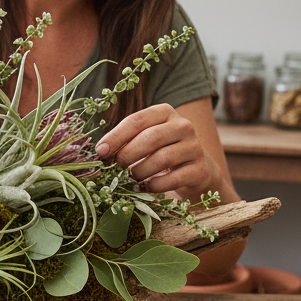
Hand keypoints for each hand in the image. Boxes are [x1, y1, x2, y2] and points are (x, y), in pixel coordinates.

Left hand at [93, 103, 213, 196]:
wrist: (196, 169)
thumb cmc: (161, 150)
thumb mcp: (145, 139)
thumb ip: (126, 140)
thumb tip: (101, 151)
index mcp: (164, 112)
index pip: (137, 120)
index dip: (116, 136)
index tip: (100, 151)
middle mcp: (183, 125)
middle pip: (150, 138)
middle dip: (128, 154)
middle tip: (117, 167)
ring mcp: (194, 147)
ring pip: (162, 158)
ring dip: (140, 171)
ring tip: (131, 178)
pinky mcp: (200, 169)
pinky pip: (173, 178)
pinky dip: (154, 185)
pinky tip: (145, 188)